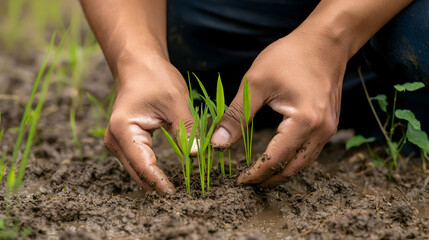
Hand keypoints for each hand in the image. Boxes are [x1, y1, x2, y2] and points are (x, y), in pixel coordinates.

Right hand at [104, 56, 194, 193]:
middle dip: (156, 185)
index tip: (175, 193)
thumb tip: (197, 155)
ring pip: (136, 170)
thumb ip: (186, 129)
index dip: (159, 181)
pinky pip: (138, 162)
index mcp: (124, 129)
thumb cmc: (155, 78)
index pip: (143, 165)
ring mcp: (117, 142)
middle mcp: (115, 139)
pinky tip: (164, 179)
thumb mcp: (176, 101)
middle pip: (136, 172)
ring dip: (153, 180)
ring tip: (174, 192)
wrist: (139, 65)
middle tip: (179, 197)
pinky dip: (150, 171)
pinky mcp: (125, 142)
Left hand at [211, 29, 346, 186]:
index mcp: (304, 121)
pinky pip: (310, 151)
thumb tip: (218, 143)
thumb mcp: (256, 84)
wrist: (325, 41)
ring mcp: (328, 128)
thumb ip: (237, 116)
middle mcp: (321, 130)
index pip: (275, 159)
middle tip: (248, 183)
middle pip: (293, 167)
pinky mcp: (329, 123)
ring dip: (282, 171)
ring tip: (261, 175)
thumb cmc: (290, 56)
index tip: (239, 181)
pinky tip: (279, 158)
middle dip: (269, 178)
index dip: (256, 173)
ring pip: (304, 162)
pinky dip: (293, 159)